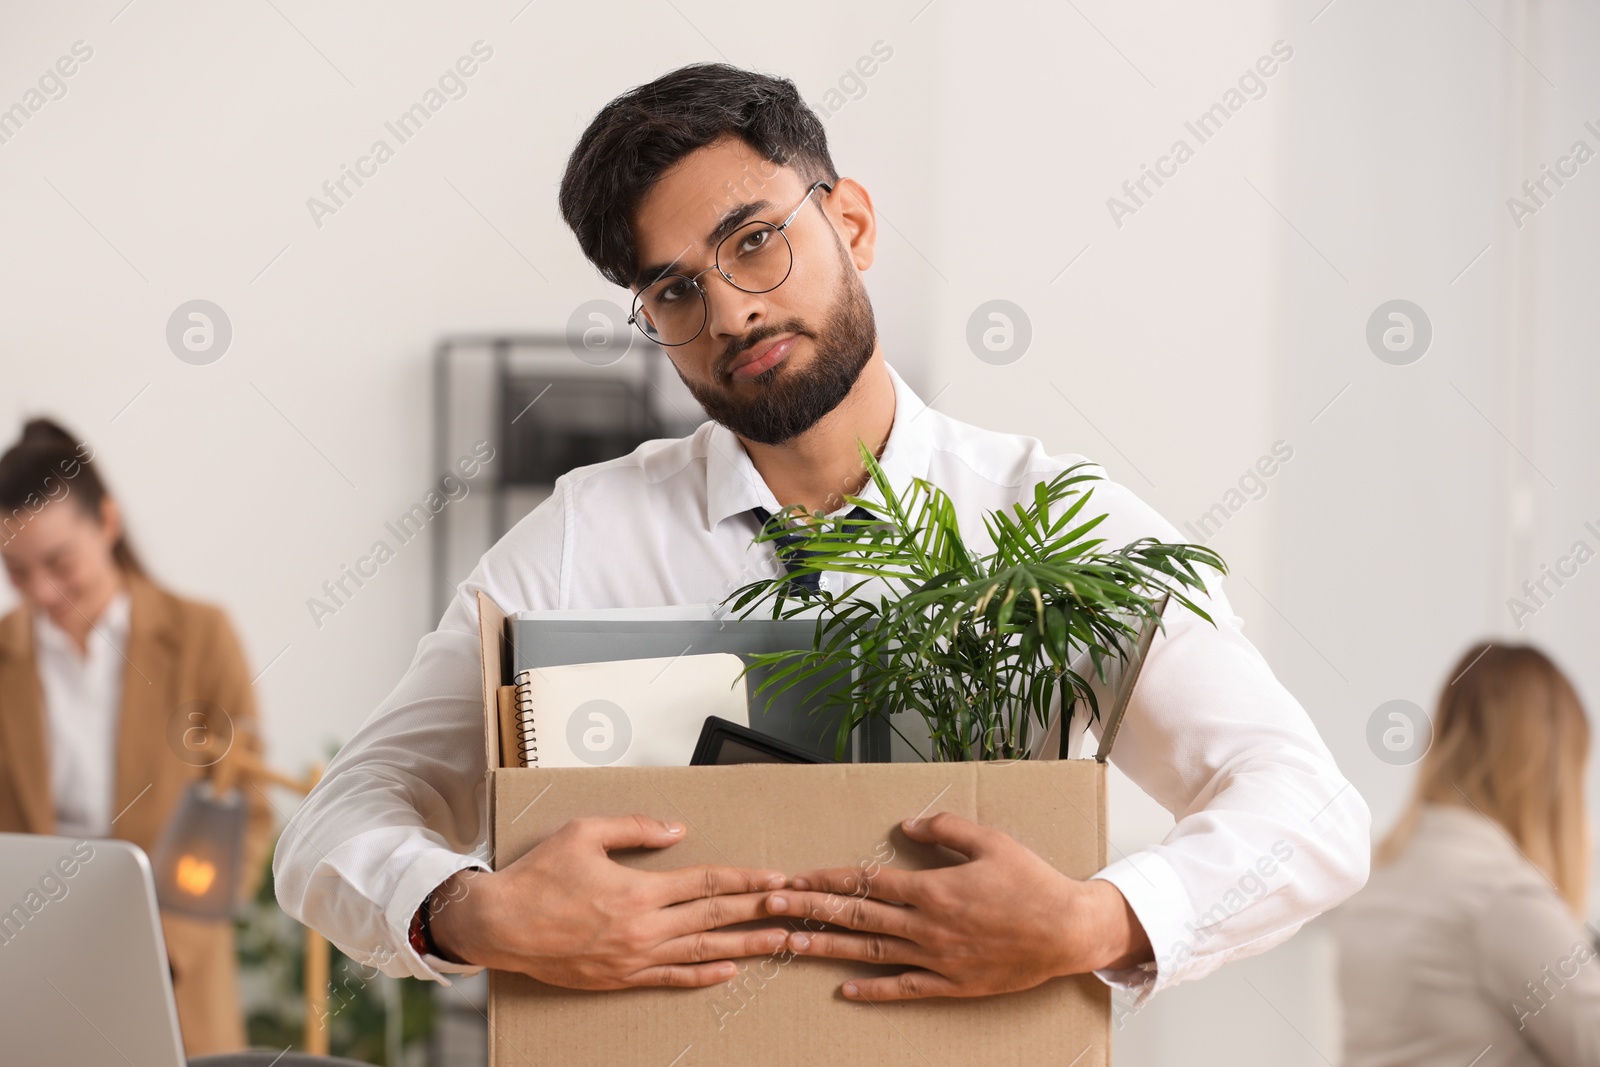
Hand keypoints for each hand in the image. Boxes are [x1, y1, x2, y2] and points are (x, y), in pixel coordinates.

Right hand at [429, 814, 792, 988]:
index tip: (778, 878)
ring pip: (703, 952)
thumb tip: (676, 830)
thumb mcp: (584, 833)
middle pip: (715, 918)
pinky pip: (672, 979)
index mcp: (638, 890)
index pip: (707, 883)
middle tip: (797, 909)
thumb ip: (634, 828)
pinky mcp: (620, 979)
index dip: (747, 880)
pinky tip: (730, 972)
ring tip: (780, 943)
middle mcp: (643, 927)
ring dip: (746, 947)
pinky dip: (704, 976)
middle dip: (761, 911)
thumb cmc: (536, 878)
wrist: (499, 925)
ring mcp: (634, 958)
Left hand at [765, 811, 1150, 1001]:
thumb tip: (905, 825)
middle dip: (808, 910)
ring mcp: (936, 959)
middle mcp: (927, 925)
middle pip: (855, 917)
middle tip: (768, 907)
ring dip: (826, 949)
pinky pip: (904, 989)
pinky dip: (872, 990)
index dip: (825, 878)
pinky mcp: (952, 985)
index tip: (793, 877)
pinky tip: (844, 990)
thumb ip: (945, 828)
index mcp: (932, 888)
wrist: (1069, 931)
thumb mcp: (991, 840)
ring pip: (870, 953)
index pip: (865, 882)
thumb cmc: (1032, 882)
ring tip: (789, 945)